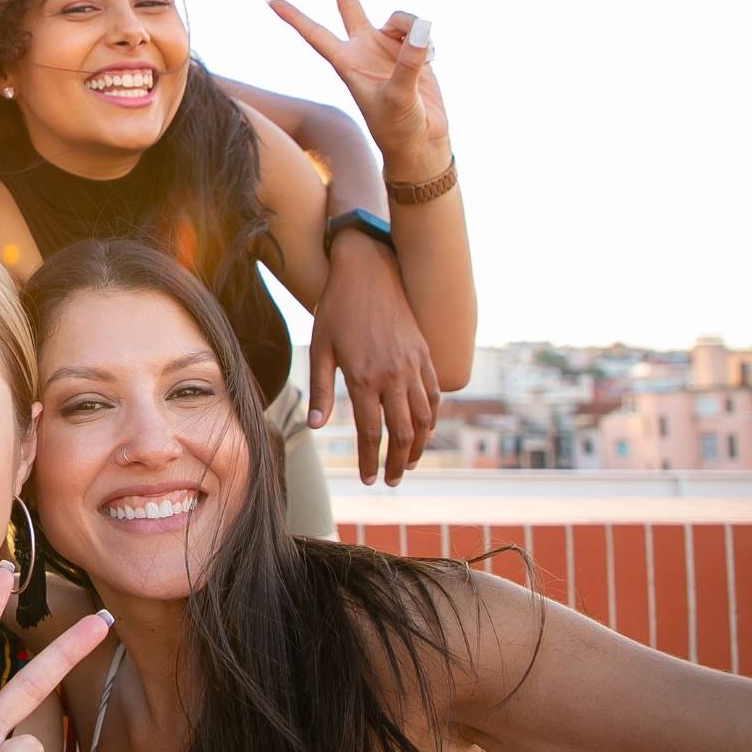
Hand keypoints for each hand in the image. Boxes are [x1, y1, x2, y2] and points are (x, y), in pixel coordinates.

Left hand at [265, 0, 449, 176]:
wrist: (421, 140)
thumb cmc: (399, 126)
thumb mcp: (400, 97)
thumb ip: (409, 63)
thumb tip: (420, 28)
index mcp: (346, 63)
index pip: (314, 33)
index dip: (293, 16)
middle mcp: (362, 49)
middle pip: (348, 5)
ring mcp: (386, 47)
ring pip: (400, 18)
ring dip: (413, 30)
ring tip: (422, 59)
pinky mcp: (410, 49)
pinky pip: (419, 29)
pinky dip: (427, 42)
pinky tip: (431, 61)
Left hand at [308, 235, 440, 484]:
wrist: (368, 270)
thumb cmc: (336, 308)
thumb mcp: (320, 348)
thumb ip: (322, 389)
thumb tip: (316, 427)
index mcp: (364, 377)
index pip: (371, 432)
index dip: (370, 460)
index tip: (368, 479)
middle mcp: (394, 375)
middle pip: (403, 432)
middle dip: (398, 462)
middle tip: (391, 481)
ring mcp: (414, 364)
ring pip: (425, 417)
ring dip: (419, 445)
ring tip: (409, 462)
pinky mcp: (425, 353)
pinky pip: (435, 394)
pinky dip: (433, 417)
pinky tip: (425, 429)